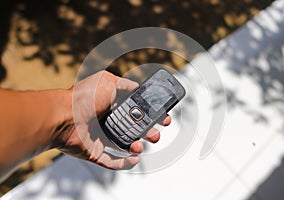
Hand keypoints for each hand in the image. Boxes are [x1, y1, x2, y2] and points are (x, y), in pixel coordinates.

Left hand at [55, 71, 170, 169]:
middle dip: (149, 132)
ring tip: (140, 144)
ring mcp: (101, 138)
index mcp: (112, 107)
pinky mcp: (95, 152)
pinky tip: (135, 159)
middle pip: (133, 130)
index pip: (136, 113)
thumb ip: (123, 83)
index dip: (150, 115)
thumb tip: (136, 85)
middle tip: (157, 132)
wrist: (63, 115)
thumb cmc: (84, 97)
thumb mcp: (107, 81)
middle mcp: (107, 122)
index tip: (163, 117)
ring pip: (125, 146)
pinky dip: (125, 163)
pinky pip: (113, 162)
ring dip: (138, 146)